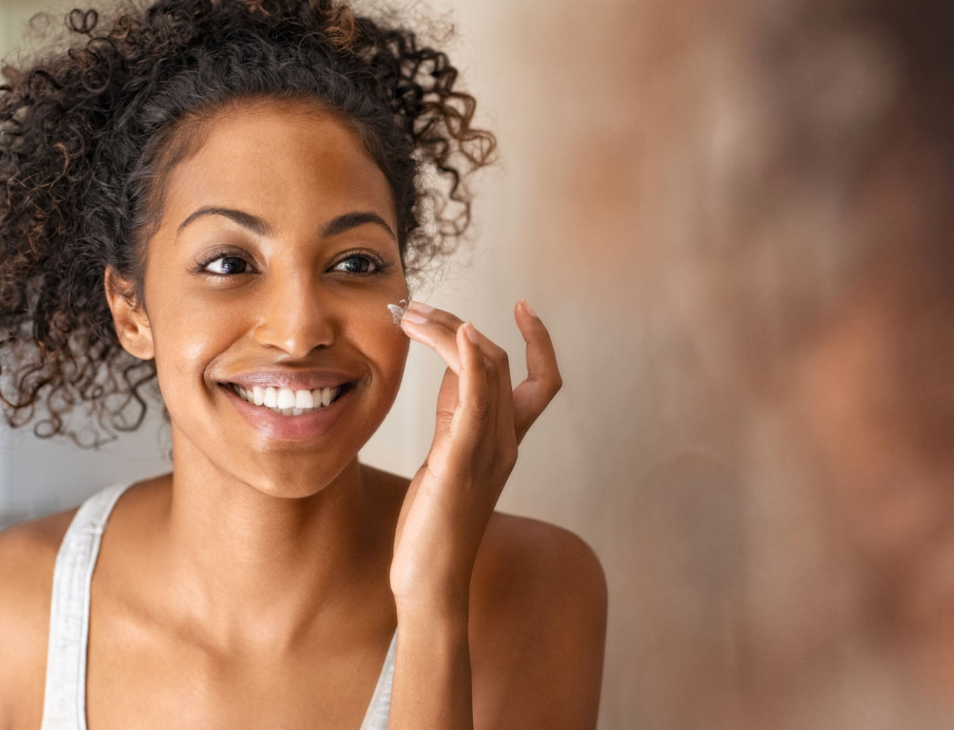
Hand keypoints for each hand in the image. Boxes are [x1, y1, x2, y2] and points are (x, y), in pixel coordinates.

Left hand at [389, 300, 561, 615]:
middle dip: (458, 324)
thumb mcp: (446, 455)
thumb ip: (455, 412)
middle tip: (414, 308)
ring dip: (450, 330)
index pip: (542, 380)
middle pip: (500, 361)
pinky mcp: (461, 460)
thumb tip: (451, 365)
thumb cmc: (434, 522)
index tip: (523, 305)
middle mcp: (505, 441)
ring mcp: (488, 450)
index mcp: (506, 441)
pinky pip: (476, 399)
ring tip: (411, 314)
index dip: (540, 341)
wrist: (429, 578)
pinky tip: (459, 333)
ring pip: (486, 370)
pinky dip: (470, 359)